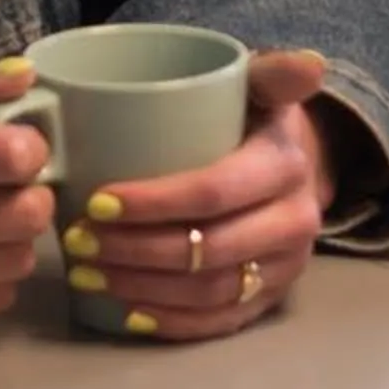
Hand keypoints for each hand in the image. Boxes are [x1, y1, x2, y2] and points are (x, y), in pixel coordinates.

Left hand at [58, 49, 335, 342]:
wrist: (296, 163)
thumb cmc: (254, 118)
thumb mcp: (261, 84)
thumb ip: (271, 71)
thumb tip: (311, 64)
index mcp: (285, 165)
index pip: (213, 192)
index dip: (153, 203)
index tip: (96, 201)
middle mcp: (295, 222)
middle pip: (205, 249)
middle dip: (134, 250)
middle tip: (78, 240)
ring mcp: (286, 267)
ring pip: (209, 291)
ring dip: (143, 287)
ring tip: (88, 272)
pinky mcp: (273, 298)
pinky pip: (222, 323)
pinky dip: (173, 324)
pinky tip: (128, 312)